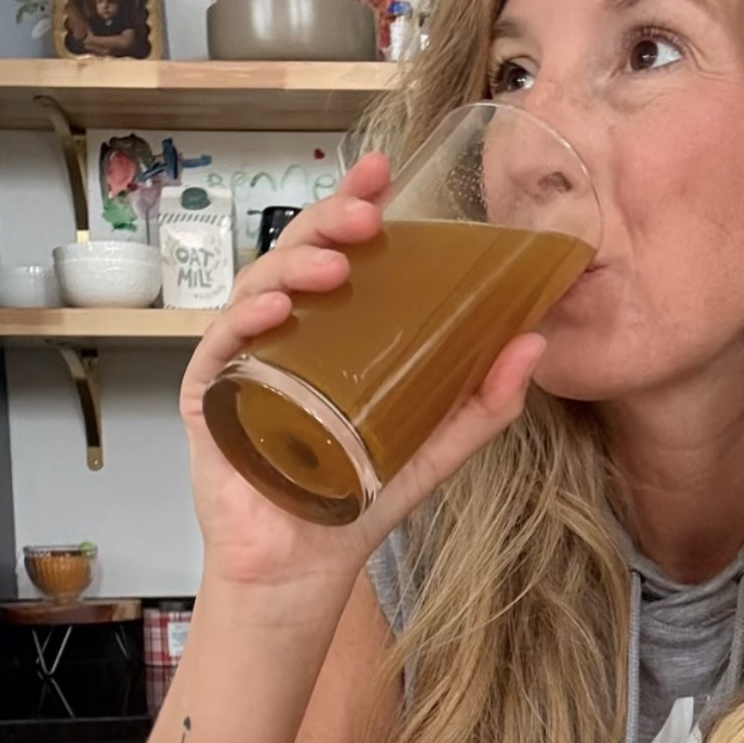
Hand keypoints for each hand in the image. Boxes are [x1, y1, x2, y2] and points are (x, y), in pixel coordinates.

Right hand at [180, 151, 548, 589]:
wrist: (304, 568)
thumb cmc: (357, 500)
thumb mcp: (437, 445)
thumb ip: (484, 401)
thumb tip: (533, 341)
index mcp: (332, 332)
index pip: (340, 253)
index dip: (355, 205)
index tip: (383, 174)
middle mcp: (284, 334)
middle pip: (297, 257)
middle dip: (328, 223)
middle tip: (366, 214)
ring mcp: (243, 361)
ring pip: (257, 288)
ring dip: (294, 267)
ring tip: (336, 269)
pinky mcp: (210, 398)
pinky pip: (221, 345)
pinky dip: (246, 321)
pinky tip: (276, 311)